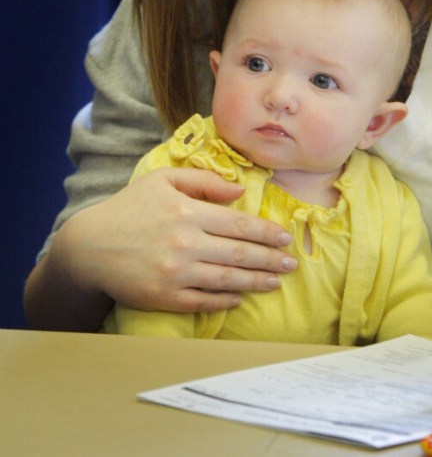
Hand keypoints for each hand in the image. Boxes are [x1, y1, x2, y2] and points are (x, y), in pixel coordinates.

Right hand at [57, 167, 296, 313]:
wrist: (88, 247)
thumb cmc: (129, 209)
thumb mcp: (163, 180)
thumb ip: (204, 180)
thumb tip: (239, 191)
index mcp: (188, 213)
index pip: (239, 225)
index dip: (266, 232)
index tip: (285, 238)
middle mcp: (185, 244)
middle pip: (240, 253)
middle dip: (270, 259)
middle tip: (292, 263)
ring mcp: (176, 273)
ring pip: (227, 279)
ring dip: (256, 281)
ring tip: (276, 281)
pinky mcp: (164, 297)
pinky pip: (203, 301)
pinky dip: (226, 300)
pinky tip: (241, 297)